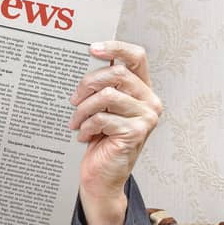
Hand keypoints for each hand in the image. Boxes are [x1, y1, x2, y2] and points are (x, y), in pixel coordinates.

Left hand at [69, 41, 163, 224]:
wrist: (102, 177)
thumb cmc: (102, 142)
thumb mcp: (103, 108)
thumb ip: (104, 86)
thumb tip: (90, 60)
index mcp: (143, 90)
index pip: (136, 57)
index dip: (115, 47)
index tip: (92, 48)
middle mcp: (150, 101)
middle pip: (117, 74)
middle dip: (88, 84)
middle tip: (74, 99)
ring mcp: (146, 117)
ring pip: (107, 96)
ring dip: (84, 109)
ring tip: (76, 122)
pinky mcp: (136, 132)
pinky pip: (104, 118)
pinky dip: (87, 126)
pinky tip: (83, 135)